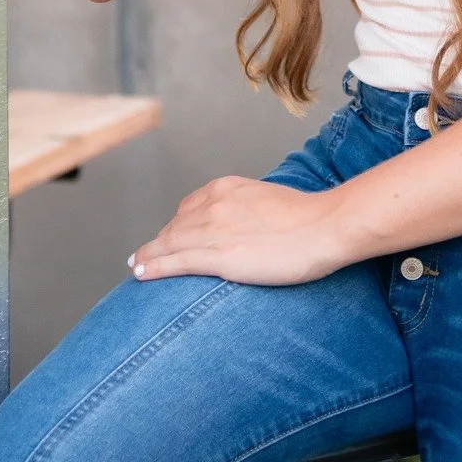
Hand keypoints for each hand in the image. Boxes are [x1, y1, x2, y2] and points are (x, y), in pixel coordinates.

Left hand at [128, 176, 349, 286]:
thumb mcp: (270, 200)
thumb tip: (246, 223)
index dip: (176, 225)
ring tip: (136, 266)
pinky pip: (175, 261)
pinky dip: (153, 267)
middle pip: (176, 226)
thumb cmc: (309, 217)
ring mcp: (214, 229)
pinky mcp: (218, 256)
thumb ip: (249, 208)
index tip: (168, 236)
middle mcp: (214, 204)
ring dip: (148, 256)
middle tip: (144, 256)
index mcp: (227, 188)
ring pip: (169, 243)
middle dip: (159, 242)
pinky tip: (140, 273)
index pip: (190, 207)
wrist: (325, 225)